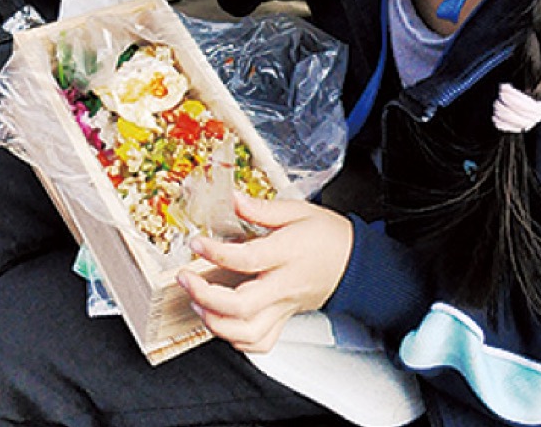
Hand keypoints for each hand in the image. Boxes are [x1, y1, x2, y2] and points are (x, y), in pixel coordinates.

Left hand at [178, 194, 354, 354]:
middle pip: (242, 305)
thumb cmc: (326, 235)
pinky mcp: (285, 319)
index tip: (196, 243)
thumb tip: (232, 198)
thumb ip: (261, 209)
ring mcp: (284, 307)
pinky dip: (236, 339)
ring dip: (216, 323)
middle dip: (206, 296)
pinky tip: (221, 322)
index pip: (247, 259)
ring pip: (249, 332)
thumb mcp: (297, 210)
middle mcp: (284, 286)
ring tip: (197, 303)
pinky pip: (260, 342)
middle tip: (186, 280)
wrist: (354, 262)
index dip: (216, 253)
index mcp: (287, 253)